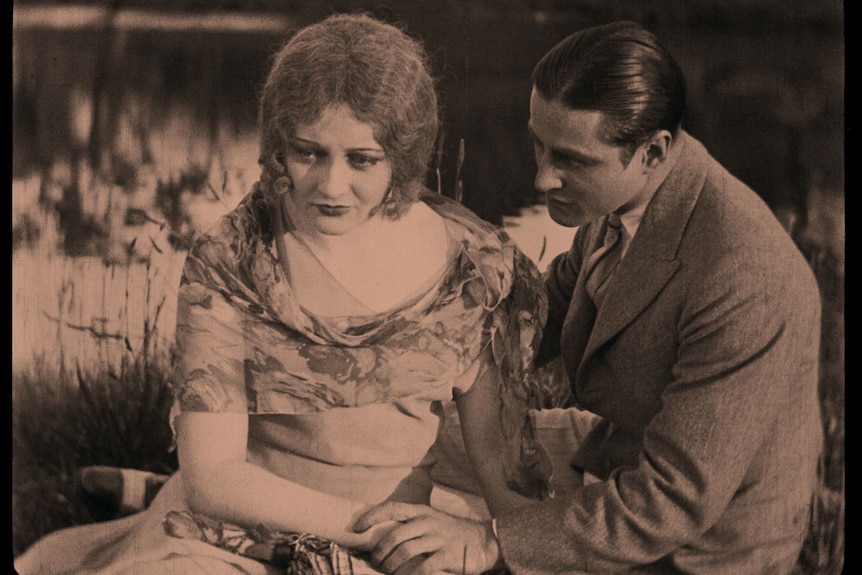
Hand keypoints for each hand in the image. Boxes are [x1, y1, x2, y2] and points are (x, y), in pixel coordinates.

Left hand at [352, 502, 502, 574]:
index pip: (390, 509)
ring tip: (387, 573)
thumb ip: (409, 527)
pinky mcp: (446, 554)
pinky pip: (422, 568)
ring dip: (391, 566)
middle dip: (379, 553)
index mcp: (420, 511)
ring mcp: (437, 537)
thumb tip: (378, 539)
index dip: (370, 517)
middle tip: (374, 564)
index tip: (355, 529)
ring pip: (405, 552)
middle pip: (394, 536)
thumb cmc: (450, 533)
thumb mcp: (430, 521)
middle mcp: (427, 521)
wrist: (483, 541)